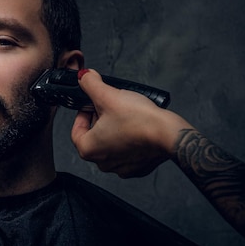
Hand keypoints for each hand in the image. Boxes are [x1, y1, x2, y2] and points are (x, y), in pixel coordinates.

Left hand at [70, 69, 193, 177]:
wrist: (168, 133)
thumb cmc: (138, 119)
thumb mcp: (108, 95)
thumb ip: (90, 84)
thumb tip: (84, 77)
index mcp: (89, 149)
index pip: (76, 130)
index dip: (82, 114)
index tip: (90, 105)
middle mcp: (103, 163)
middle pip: (94, 137)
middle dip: (99, 120)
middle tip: (109, 106)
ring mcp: (121, 168)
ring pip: (110, 145)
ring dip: (114, 130)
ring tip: (124, 115)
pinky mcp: (138, 168)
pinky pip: (127, 152)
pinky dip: (129, 140)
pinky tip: (136, 127)